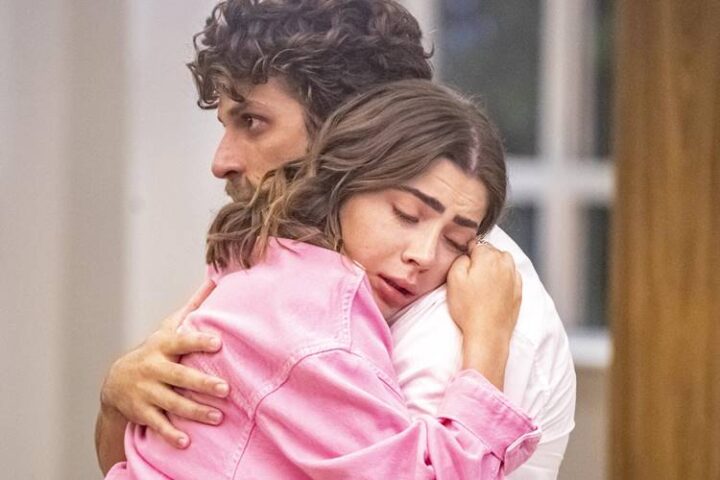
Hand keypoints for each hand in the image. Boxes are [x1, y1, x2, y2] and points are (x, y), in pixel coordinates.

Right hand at [100, 280, 228, 447]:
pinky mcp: (141, 412)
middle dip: (202, 383)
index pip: (182, 341)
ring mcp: (146, 391)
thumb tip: (215, 279)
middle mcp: (154, 368)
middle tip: (225, 389)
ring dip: (195, 411)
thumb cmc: (155, 351)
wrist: (115, 382)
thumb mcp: (169, 327)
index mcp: (163, 346)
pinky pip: (157, 424)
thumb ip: (193, 307)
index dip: (199, 341)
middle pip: (180, 376)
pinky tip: (186, 442)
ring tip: (218, 417)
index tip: (218, 343)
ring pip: (172, 403)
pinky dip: (170, 434)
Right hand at [447, 241, 521, 389]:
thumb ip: (460, 258)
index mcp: (488, 256)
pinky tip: (492, 291)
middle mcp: (505, 263)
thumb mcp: (453, 278)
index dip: (467, 253)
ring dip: (493, 268)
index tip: (463, 265)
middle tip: (470, 277)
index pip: (476, 243)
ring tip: (482, 284)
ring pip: (503, 262)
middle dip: (482, 259)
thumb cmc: (468, 308)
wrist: (487, 334)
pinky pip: (510, 276)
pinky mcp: (519, 291)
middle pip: (491, 251)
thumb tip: (468, 254)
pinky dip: (503, 279)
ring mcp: (514, 277)